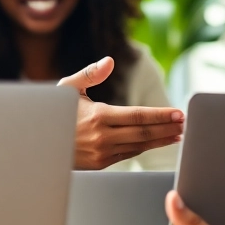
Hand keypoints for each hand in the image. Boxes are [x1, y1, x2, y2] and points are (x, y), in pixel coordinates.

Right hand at [58, 57, 184, 169]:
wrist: (39, 144)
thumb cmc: (54, 112)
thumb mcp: (67, 89)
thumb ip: (91, 74)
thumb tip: (110, 61)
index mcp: (98, 116)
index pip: (138, 116)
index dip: (161, 115)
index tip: (178, 113)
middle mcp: (102, 137)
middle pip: (144, 132)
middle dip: (168, 128)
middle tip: (186, 123)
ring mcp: (102, 153)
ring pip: (139, 146)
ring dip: (161, 140)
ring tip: (178, 133)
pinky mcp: (101, 164)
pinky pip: (129, 154)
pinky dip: (145, 148)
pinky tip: (157, 142)